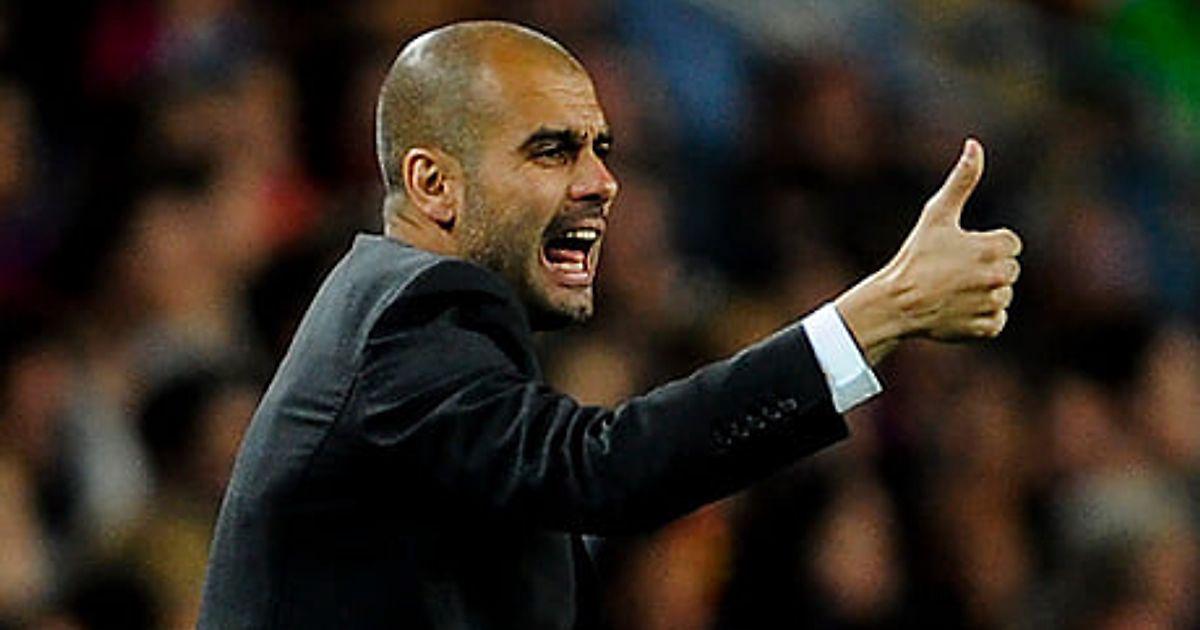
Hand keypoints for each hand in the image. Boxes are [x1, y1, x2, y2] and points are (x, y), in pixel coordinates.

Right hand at [835, 139, 1021, 362]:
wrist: (896, 303)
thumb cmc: (916, 256)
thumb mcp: (937, 214)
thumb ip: (962, 179)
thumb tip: (974, 143)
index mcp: (993, 248)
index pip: (1010, 244)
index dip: (986, 245)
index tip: (961, 251)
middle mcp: (998, 277)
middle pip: (1008, 270)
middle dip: (987, 269)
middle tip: (953, 272)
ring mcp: (992, 304)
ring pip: (1002, 294)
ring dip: (983, 293)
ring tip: (952, 291)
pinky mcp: (986, 328)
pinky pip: (996, 319)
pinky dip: (980, 317)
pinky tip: (957, 309)